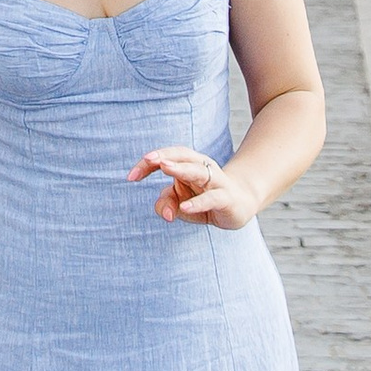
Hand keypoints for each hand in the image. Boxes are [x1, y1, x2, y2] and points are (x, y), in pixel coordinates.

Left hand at [134, 146, 260, 231]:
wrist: (239, 205)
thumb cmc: (202, 199)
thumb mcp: (179, 203)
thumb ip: (166, 204)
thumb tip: (165, 214)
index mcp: (188, 164)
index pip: (167, 157)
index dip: (148, 164)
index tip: (131, 177)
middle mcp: (202, 167)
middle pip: (183, 156)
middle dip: (165, 156)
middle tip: (149, 159)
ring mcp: (216, 182)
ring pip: (198, 171)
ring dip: (181, 169)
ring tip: (165, 167)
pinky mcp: (226, 198)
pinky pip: (212, 198)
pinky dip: (198, 203)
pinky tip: (184, 208)